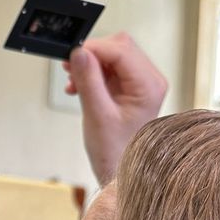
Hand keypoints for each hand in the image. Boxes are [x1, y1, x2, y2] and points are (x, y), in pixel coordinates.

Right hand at [64, 33, 167, 184]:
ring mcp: (140, 84)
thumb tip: (79, 52)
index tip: (72, 54)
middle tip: (70, 67)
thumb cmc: (115, 153)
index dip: (94, 48)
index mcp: (149, 86)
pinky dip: (92, 74)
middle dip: (92, 55)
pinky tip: (79, 87)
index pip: (121, 51)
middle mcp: (149, 81)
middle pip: (119, 47)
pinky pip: (109, 69)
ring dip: (90, 65)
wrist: (119, 172)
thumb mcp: (97, 115)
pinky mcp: (129, 89)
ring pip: (112, 56)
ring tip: (74, 82)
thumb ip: (88, 81)